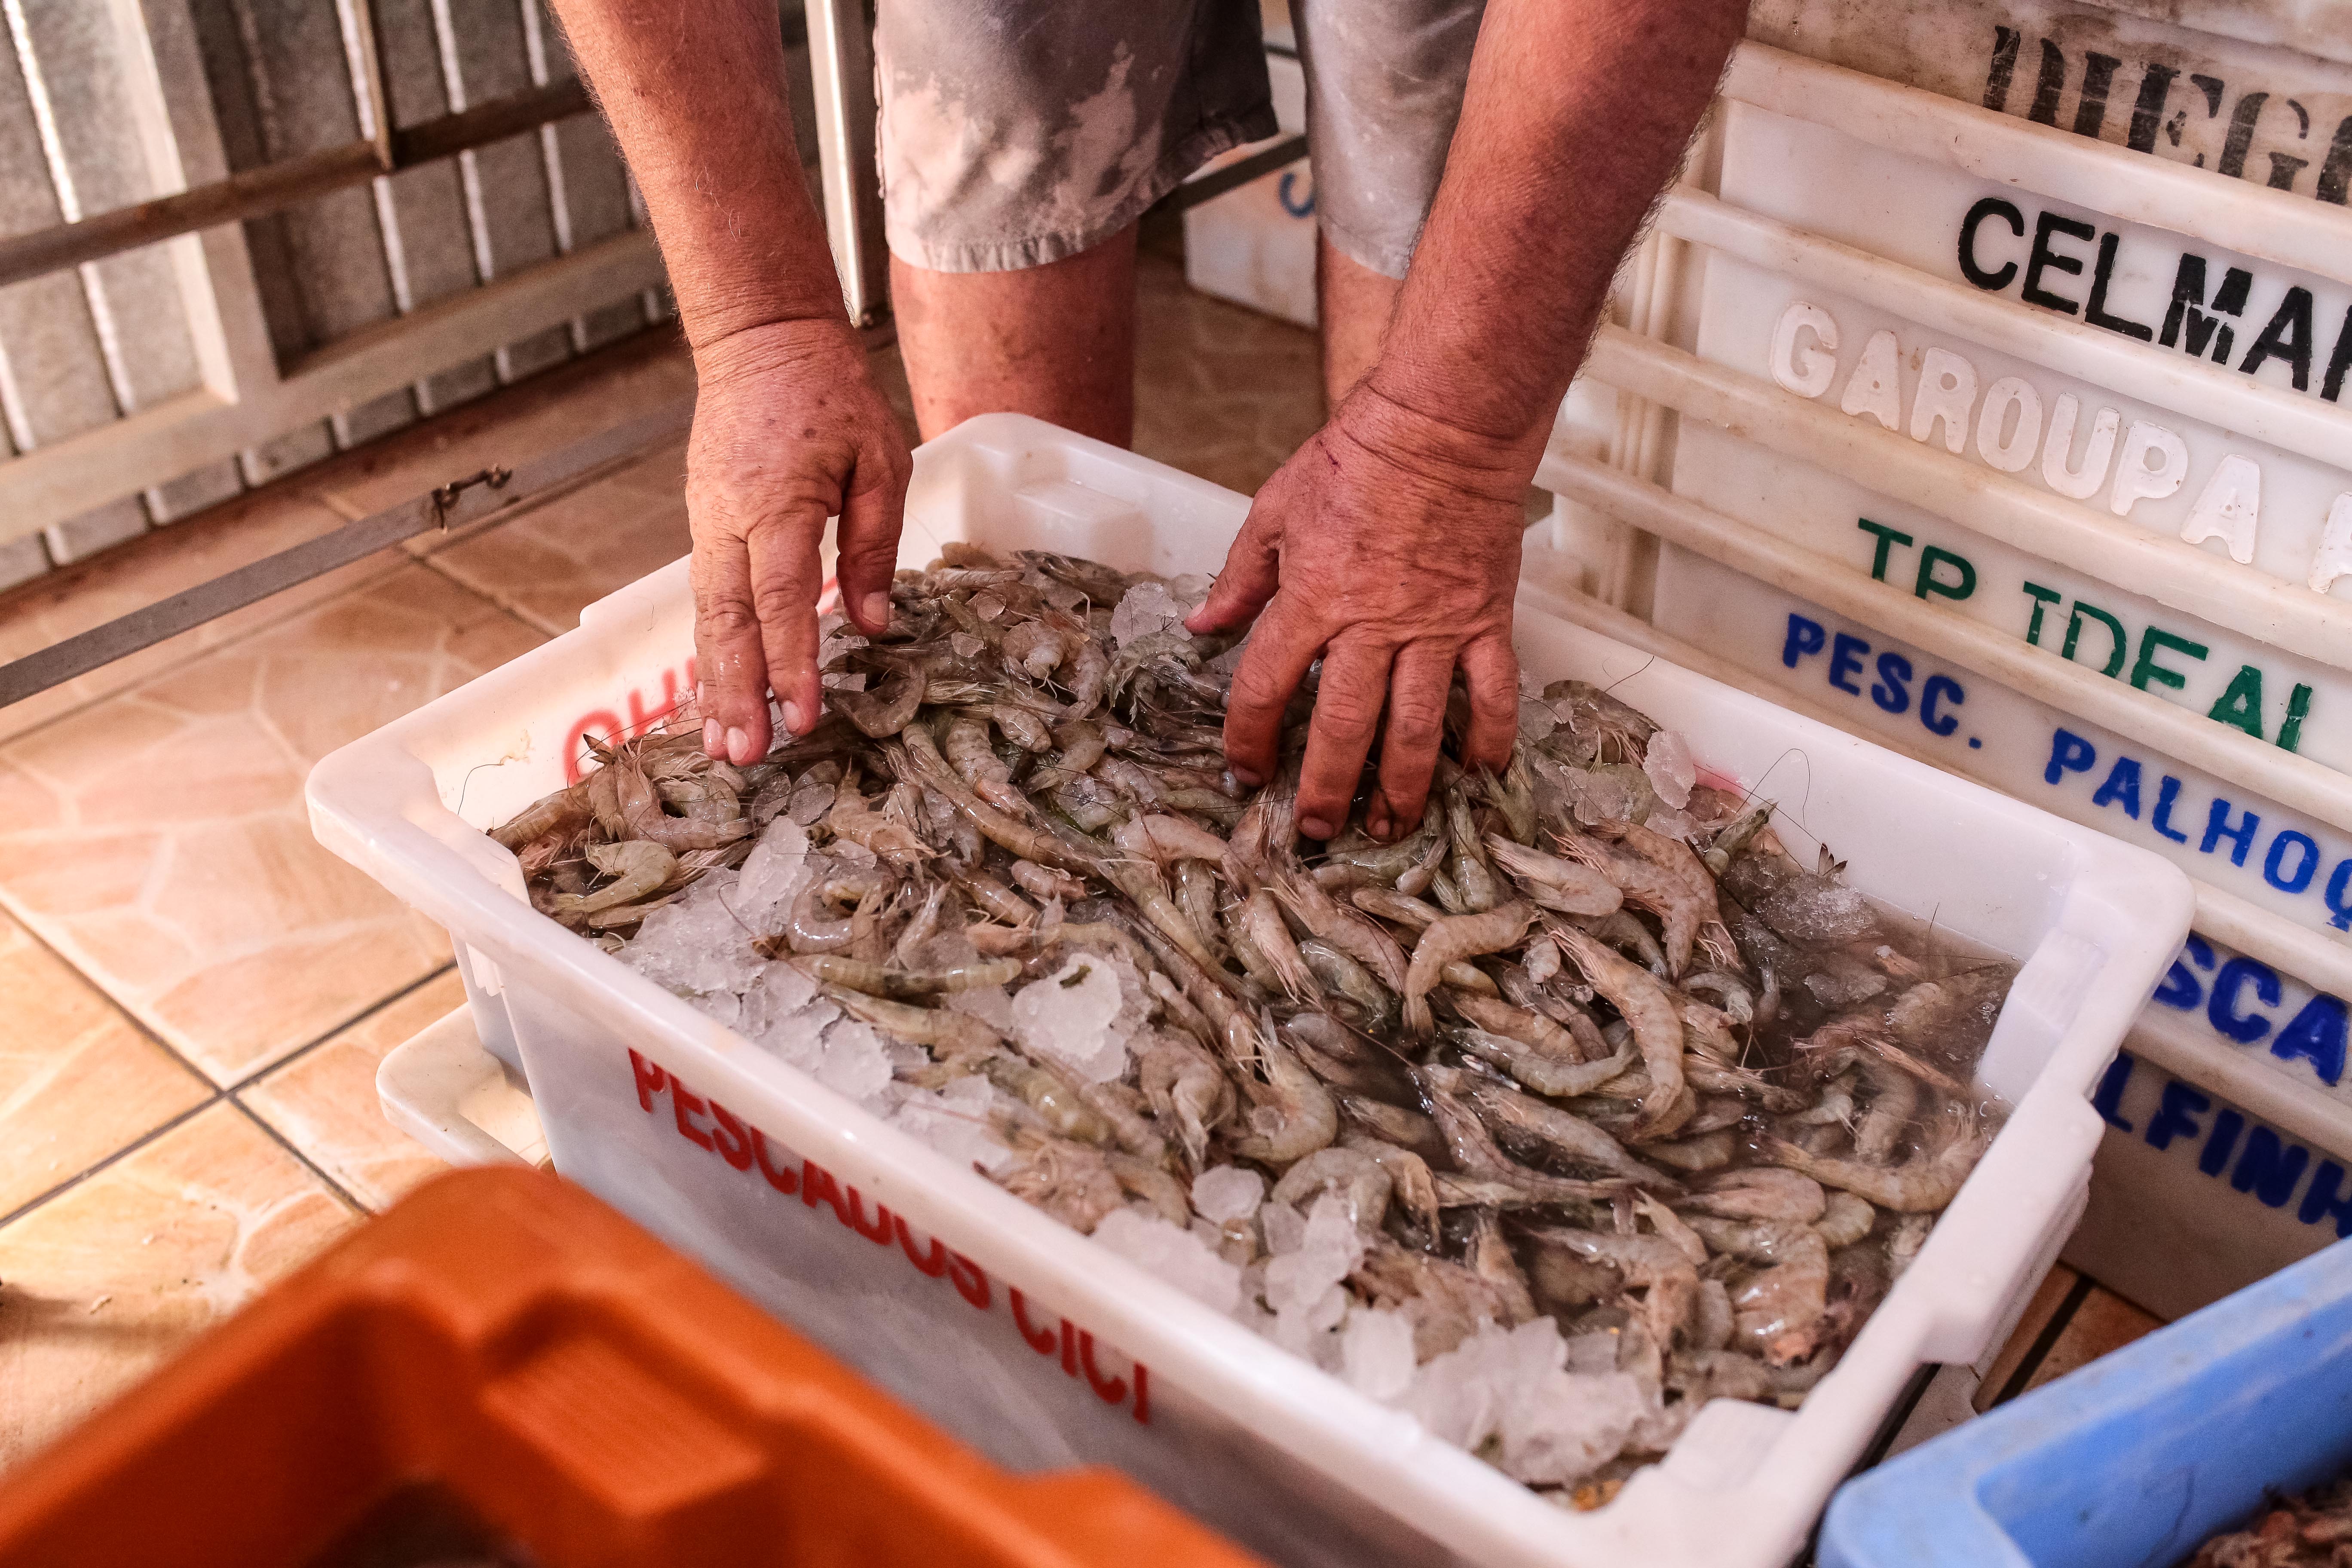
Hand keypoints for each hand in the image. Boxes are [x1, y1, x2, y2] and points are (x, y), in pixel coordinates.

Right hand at [686, 318, 911, 764]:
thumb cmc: (831, 394)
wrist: (762, 340)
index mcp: (776, 503)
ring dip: (714, 683)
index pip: (781, 600)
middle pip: (728, 622)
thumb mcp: (880, 460)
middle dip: (736, 693)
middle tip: (744, 756)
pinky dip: (710, 649)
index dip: (791, 663)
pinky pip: (706, 598)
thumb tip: (874, 625)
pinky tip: (716, 691)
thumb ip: (875, 545)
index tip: (802, 717)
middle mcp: (727, 520)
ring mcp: (706, 522)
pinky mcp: (703, 523)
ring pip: (707, 616)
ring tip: (720, 746)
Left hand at [1186, 384, 1528, 841]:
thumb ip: (1241, 576)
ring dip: (1402, 787)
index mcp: (1312, 598)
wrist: (1445, 424)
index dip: (1249, 738)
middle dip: (1327, 789)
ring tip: (1390, 828)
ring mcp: (1435, 628)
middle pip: (1343, 728)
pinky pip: (1492, 692)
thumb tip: (1202, 622)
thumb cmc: (1359, 457)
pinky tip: (1481, 775)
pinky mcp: (1486, 619)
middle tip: (1318, 831)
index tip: (1245, 771)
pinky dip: (1490, 737)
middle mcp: (1372, 624)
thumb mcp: (1275, 508)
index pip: (1265, 687)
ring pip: (1417, 727)